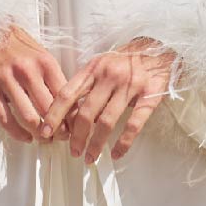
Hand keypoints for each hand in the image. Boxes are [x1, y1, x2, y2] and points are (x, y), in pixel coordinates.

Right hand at [0, 22, 73, 143]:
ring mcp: (5, 78)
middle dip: (56, 130)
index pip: (64, 97)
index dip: (70, 118)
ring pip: (27, 117)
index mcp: (45, 63)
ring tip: (43, 139)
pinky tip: (25, 137)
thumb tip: (70, 111)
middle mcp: (26, 70)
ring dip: (38, 134)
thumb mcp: (43, 58)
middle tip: (59, 139)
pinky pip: (4, 118)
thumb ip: (55, 81)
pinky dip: (17, 133)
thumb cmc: (21, 49)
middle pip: (47, 110)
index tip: (74, 129)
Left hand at [42, 36, 177, 164]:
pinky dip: (123, 142)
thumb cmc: (126, 61)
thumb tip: (70, 116)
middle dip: (77, 136)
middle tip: (73, 151)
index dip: (54, 115)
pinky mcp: (149, 96)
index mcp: (93, 68)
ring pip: (107, 121)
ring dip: (96, 143)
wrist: (159, 49)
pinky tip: (116, 153)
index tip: (46, 132)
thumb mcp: (101, 65)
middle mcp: (109, 76)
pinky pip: (133, 124)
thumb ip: (86, 86)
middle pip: (86, 112)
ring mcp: (130, 86)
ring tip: (90, 157)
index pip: (68, 94)